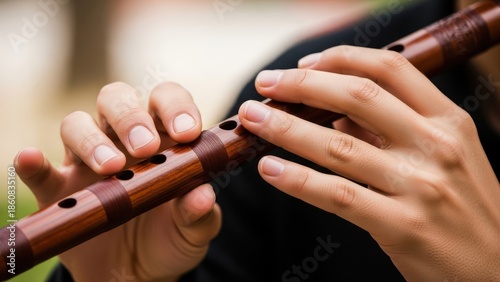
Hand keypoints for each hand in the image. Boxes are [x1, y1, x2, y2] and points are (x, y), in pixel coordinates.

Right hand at [14, 82, 220, 281]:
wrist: (139, 274)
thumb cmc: (172, 238)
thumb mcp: (194, 230)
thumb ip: (200, 213)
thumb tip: (203, 195)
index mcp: (163, 140)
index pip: (166, 100)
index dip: (176, 106)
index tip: (187, 132)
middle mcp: (122, 141)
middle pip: (117, 100)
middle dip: (131, 117)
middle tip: (145, 148)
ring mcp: (88, 162)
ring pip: (77, 124)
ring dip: (91, 139)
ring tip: (110, 168)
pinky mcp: (59, 191)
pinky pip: (41, 170)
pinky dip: (33, 163)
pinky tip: (31, 159)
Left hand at [239, 46, 499, 280]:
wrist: (496, 270)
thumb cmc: (465, 208)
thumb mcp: (444, 156)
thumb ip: (391, 131)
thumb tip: (336, 115)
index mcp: (448, 121)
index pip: (390, 69)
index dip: (340, 59)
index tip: (304, 64)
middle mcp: (436, 146)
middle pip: (357, 96)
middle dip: (302, 85)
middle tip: (265, 84)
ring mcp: (420, 186)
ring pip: (338, 145)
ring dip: (286, 128)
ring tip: (252, 119)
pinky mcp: (402, 226)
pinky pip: (337, 195)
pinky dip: (297, 179)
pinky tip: (269, 168)